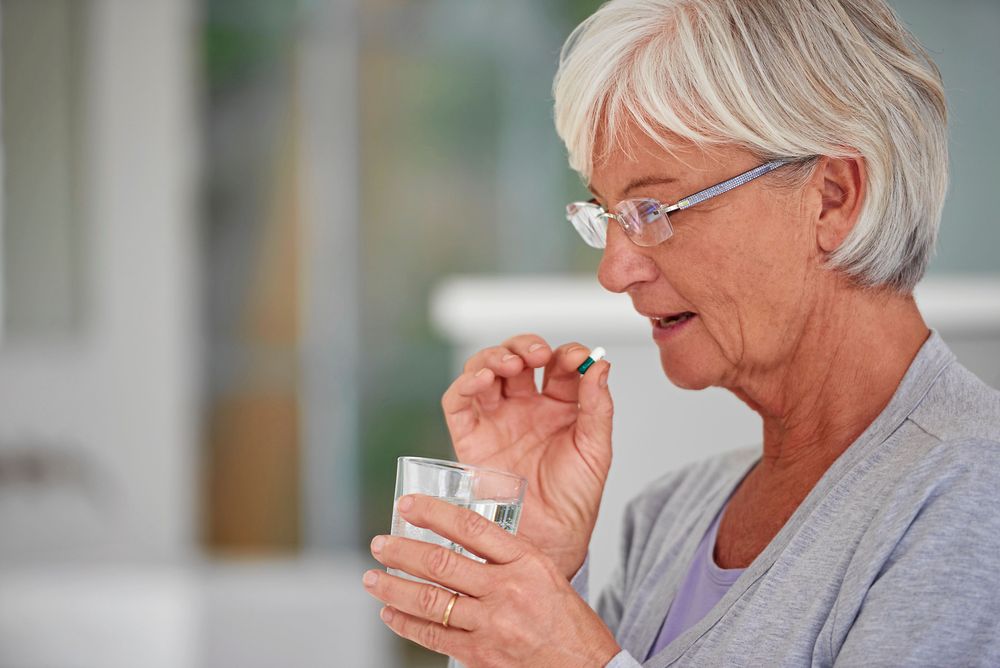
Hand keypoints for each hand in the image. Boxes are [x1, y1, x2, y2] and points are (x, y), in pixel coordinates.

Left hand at [364, 495, 620, 666]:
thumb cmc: (568, 622)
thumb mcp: (546, 573)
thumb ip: (507, 556)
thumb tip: (460, 538)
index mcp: (526, 561)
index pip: (471, 528)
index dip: (434, 513)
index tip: (408, 504)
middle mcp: (507, 589)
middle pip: (442, 563)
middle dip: (402, 551)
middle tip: (379, 543)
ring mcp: (493, 624)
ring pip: (431, 601)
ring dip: (395, 588)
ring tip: (372, 579)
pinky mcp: (482, 655)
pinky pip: (435, 636)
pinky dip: (407, 624)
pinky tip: (391, 614)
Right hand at [441, 334, 612, 577]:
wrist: (550, 541)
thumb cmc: (574, 500)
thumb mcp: (596, 449)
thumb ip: (598, 406)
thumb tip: (601, 363)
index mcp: (560, 406)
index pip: (558, 364)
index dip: (566, 354)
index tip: (577, 358)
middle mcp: (525, 407)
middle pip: (517, 358)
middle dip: (525, 346)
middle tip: (536, 354)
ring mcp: (496, 419)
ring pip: (485, 371)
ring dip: (493, 358)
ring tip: (508, 364)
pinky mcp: (470, 437)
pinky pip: (458, 402)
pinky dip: (464, 384)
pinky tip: (480, 379)